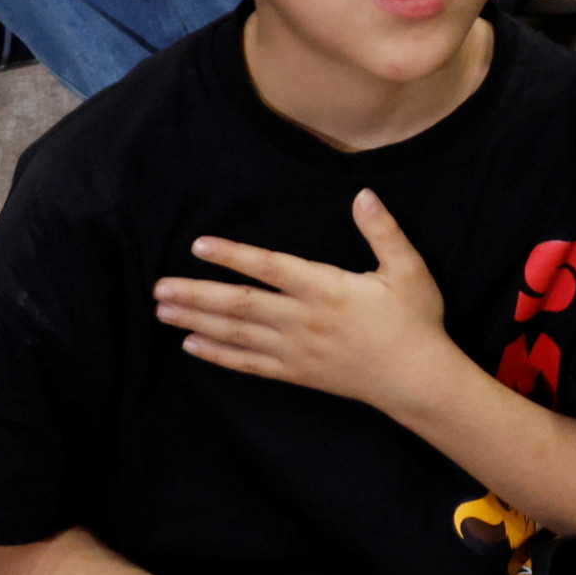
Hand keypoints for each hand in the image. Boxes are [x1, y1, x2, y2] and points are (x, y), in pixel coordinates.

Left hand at [154, 191, 453, 412]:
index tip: (199, 246)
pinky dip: (218, 355)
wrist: (417, 379)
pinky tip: (192, 345)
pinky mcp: (296, 373)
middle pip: (240, 305)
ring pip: (236, 334)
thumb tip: (363, 195)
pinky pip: (249, 364)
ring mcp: (296, 350)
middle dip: (197, 294)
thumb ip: (383, 231)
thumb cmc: (415, 320)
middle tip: (159, 288)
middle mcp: (303, 320)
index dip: (233, 256)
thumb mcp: (408, 269)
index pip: (270, 268)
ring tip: (163, 311)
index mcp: (326, 289)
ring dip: (197, 321)